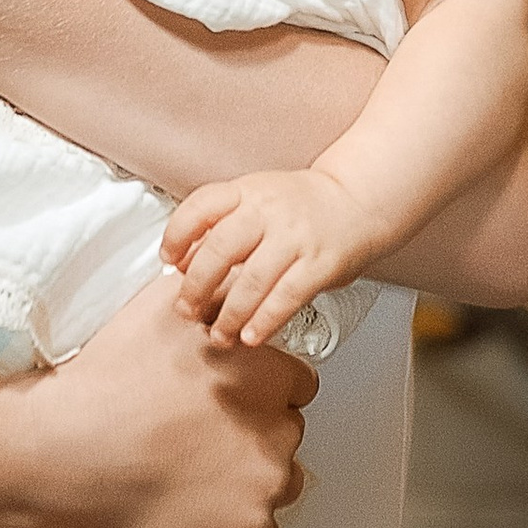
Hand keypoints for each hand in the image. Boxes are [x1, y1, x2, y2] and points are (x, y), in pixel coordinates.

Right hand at [31, 276, 315, 527]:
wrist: (69, 452)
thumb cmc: (109, 382)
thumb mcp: (163, 307)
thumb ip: (215, 292)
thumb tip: (236, 280)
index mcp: (268, 374)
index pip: (298, 385)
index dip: (260, 393)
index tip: (228, 402)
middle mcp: (279, 428)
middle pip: (287, 433)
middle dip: (255, 434)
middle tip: (201, 439)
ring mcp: (268, 484)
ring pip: (279, 483)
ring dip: (250, 481)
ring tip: (195, 475)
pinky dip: (234, 527)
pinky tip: (194, 509)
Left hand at [163, 167, 373, 350]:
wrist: (358, 201)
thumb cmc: (301, 207)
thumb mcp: (257, 199)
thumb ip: (222, 224)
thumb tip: (183, 261)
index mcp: (247, 191)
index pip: (202, 206)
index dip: (178, 235)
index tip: (169, 261)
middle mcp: (269, 211)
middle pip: (221, 249)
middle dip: (197, 286)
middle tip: (187, 310)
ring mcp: (296, 238)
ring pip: (252, 280)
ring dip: (229, 314)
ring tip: (218, 335)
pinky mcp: (320, 265)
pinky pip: (286, 297)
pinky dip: (264, 321)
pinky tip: (251, 336)